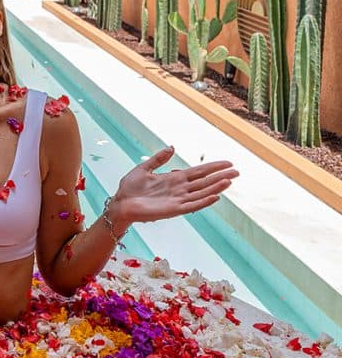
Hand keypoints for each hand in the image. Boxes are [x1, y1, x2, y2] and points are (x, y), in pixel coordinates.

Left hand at [110, 146, 237, 228]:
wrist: (120, 203)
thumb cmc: (130, 188)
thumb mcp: (144, 168)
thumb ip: (158, 159)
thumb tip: (172, 147)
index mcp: (173, 179)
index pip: (198, 172)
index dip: (212, 167)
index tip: (227, 163)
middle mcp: (179, 189)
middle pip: (204, 181)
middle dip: (220, 176)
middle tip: (237, 171)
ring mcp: (177, 200)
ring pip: (201, 193)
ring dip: (215, 187)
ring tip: (229, 181)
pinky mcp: (173, 210)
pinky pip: (192, 206)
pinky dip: (203, 201)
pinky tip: (215, 197)